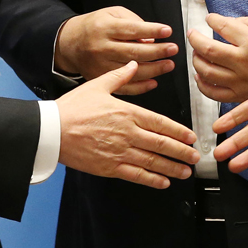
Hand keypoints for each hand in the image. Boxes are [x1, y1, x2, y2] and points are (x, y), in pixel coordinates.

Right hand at [56, 6, 176, 95]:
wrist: (69, 43)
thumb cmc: (95, 26)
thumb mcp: (112, 14)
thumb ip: (133, 22)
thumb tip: (151, 39)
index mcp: (105, 28)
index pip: (132, 29)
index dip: (152, 30)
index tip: (167, 31)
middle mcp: (102, 47)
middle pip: (134, 52)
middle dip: (158, 51)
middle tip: (173, 49)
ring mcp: (100, 65)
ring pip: (131, 71)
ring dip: (154, 70)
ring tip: (168, 65)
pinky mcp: (100, 78)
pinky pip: (123, 86)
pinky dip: (141, 87)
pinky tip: (154, 81)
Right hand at [56, 61, 199, 188]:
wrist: (51, 130)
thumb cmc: (72, 108)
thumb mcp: (97, 85)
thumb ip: (120, 76)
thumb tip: (133, 65)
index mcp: (127, 112)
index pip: (161, 123)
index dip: (179, 132)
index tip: (191, 137)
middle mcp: (127, 133)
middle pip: (161, 144)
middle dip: (182, 152)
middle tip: (195, 157)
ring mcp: (119, 151)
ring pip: (152, 161)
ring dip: (172, 167)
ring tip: (185, 171)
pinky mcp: (109, 167)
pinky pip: (136, 175)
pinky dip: (152, 179)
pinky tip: (163, 182)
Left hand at [188, 14, 247, 102]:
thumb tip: (228, 22)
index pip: (222, 26)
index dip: (212, 19)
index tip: (210, 19)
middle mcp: (244, 61)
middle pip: (207, 49)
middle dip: (195, 39)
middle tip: (193, 34)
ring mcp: (241, 80)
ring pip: (206, 71)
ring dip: (196, 60)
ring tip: (196, 54)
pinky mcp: (240, 95)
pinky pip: (213, 93)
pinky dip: (202, 84)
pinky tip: (201, 77)